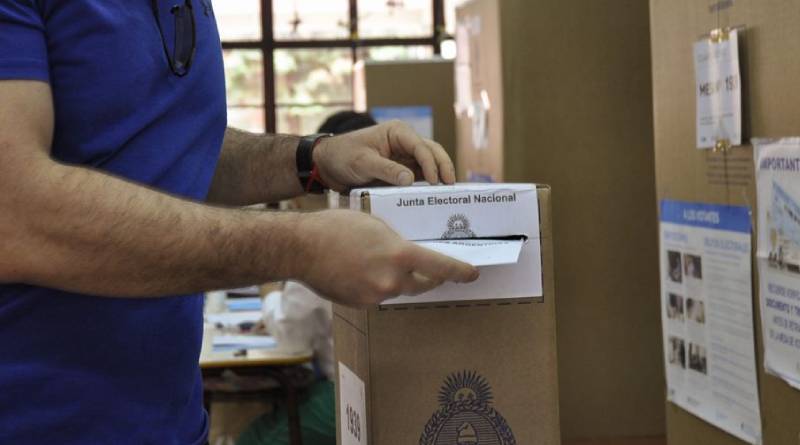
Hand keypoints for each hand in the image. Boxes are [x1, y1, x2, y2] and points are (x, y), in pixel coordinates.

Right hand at [294, 209, 478, 306]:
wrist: (301, 249)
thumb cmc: (336, 227)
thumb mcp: (375, 224)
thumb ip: (397, 241)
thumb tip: (408, 254)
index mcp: (399, 255)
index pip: (441, 267)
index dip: (460, 272)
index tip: (472, 274)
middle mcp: (392, 280)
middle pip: (424, 284)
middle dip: (430, 277)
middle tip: (435, 270)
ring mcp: (376, 295)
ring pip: (399, 290)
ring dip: (400, 280)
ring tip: (386, 264)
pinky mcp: (361, 305)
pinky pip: (379, 296)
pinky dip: (378, 286)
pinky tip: (363, 271)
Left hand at [312, 120, 455, 191]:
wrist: (328, 164)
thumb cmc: (343, 156)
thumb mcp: (363, 163)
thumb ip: (386, 170)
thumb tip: (410, 179)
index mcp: (397, 132)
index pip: (421, 147)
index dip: (431, 164)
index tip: (434, 182)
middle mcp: (405, 142)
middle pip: (432, 152)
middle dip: (443, 167)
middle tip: (451, 186)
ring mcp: (404, 156)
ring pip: (429, 163)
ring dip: (439, 175)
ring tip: (447, 193)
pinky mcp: (401, 169)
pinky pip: (419, 175)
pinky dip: (428, 184)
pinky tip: (434, 195)